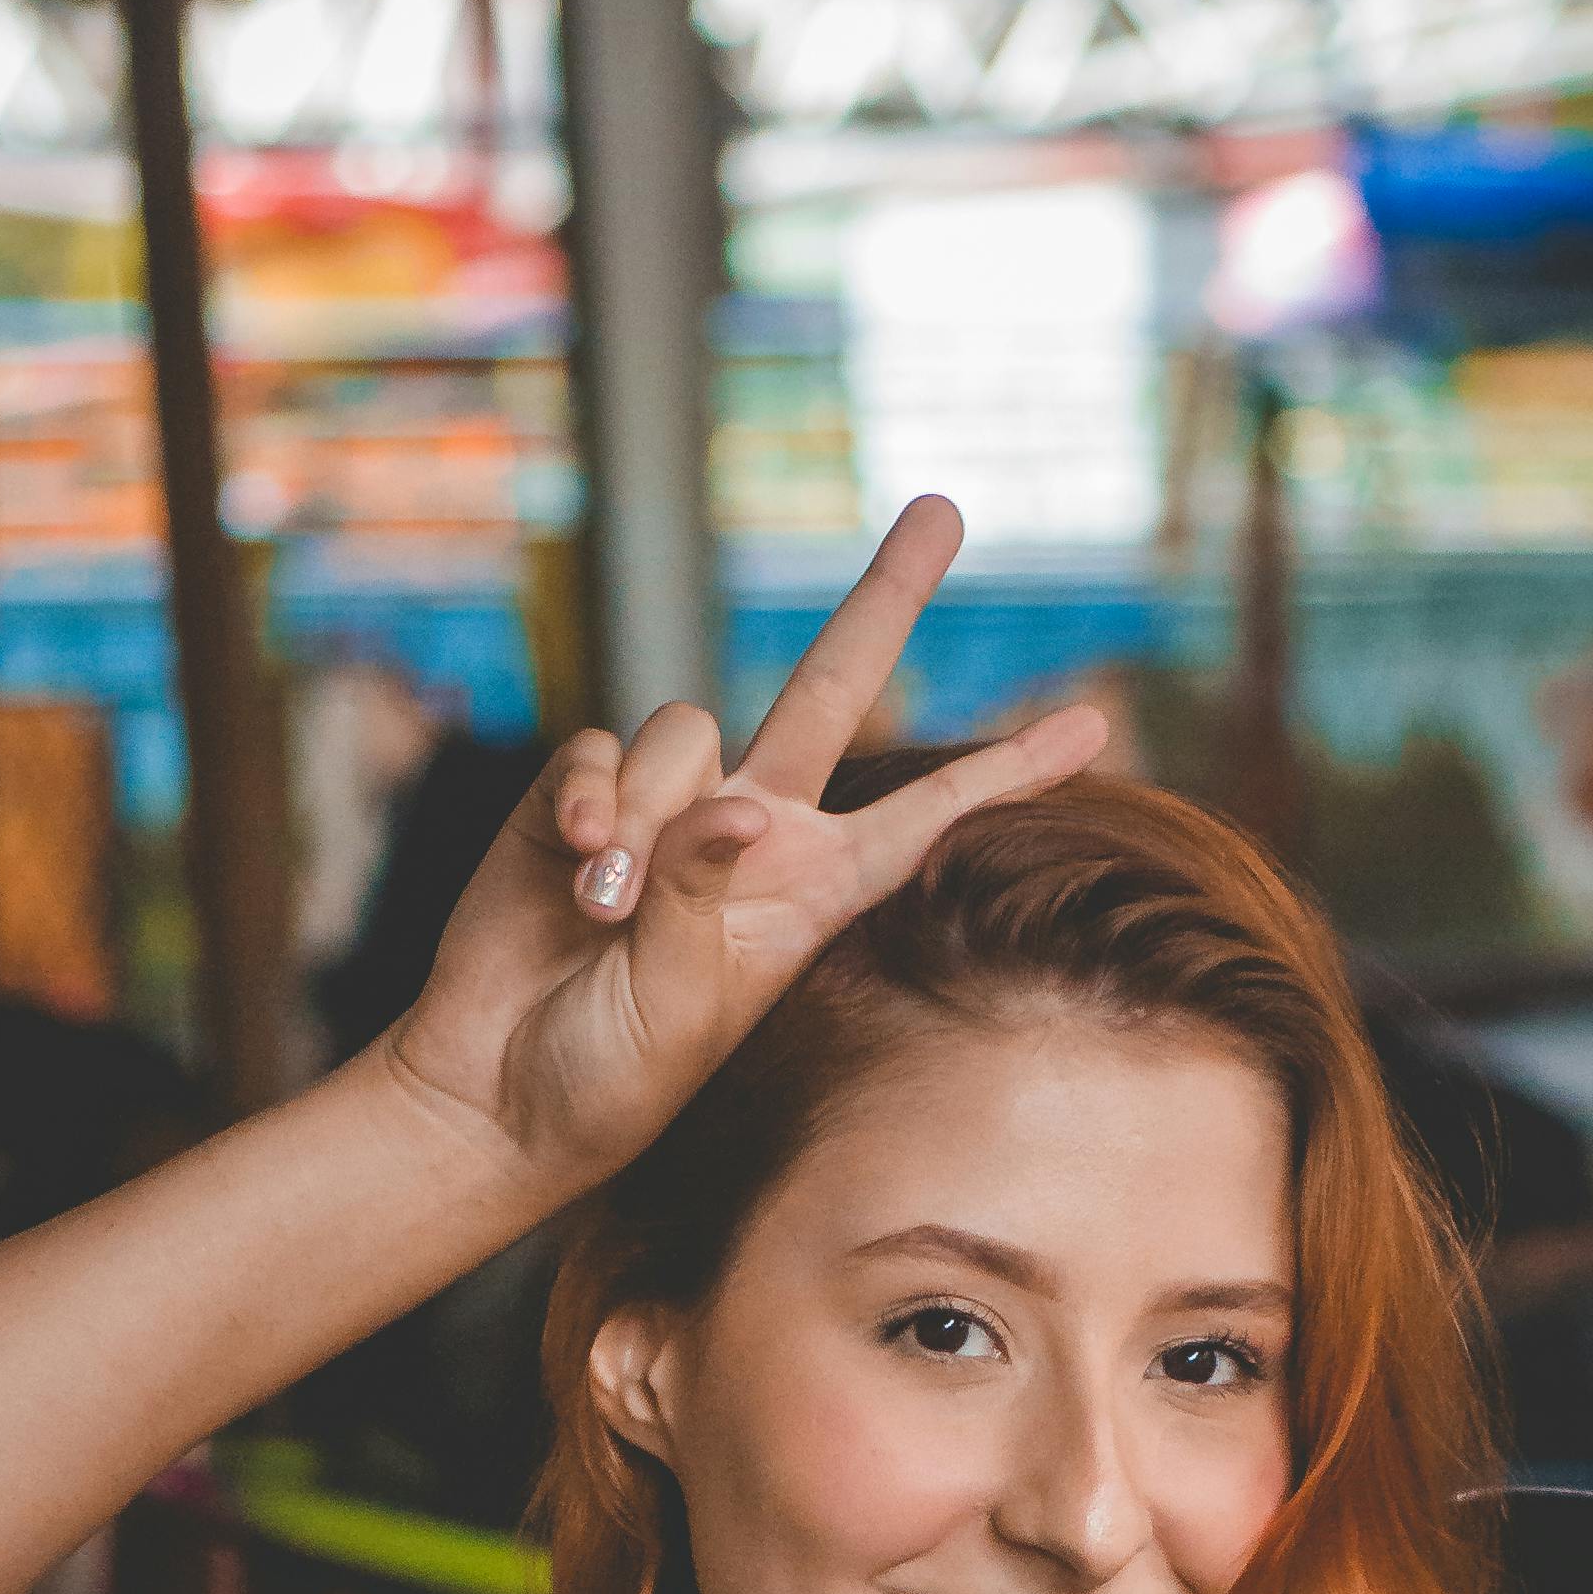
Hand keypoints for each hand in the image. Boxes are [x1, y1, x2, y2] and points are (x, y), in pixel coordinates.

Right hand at [383, 497, 1105, 1202]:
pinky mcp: (586, 795)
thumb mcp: (677, 1005)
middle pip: (829, 685)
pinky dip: (587, 799)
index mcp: (808, 893)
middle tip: (946, 506)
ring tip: (602, 911)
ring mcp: (669, 807)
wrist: (497, 1087)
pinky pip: (601, 749)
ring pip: (687, 729)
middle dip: (887, 595)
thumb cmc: (607, 1073)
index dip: (1003, 768)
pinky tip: (573, 864)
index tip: (1095, 725)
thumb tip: (737, 805)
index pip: (921, 815)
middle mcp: (751, 832)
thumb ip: (703, 899)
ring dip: (646, 811)